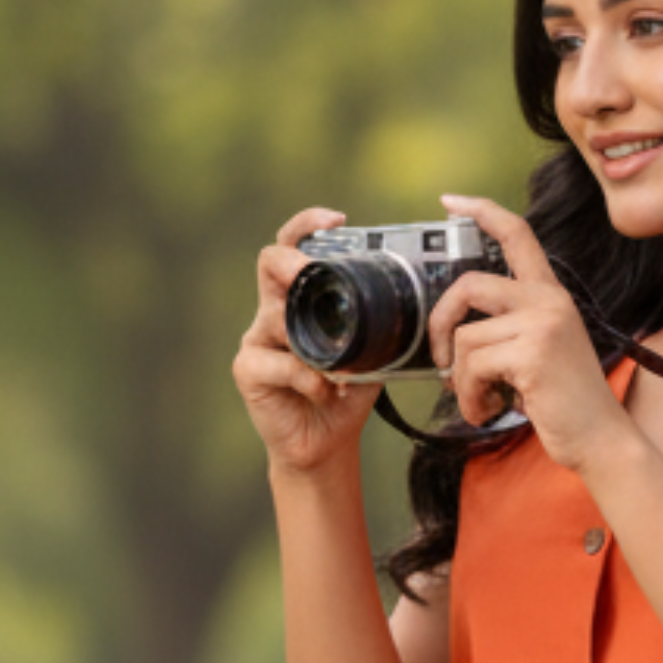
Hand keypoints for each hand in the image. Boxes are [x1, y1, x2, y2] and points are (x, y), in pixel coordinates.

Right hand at [232, 208, 382, 484]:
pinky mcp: (248, 370)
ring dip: (314, 342)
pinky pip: (280, 362)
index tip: (337, 219)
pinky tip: (327, 392)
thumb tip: (414, 302)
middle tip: (312, 272)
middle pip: (270, 263)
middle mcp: (272, 311)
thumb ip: (381, 327)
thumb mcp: (372, 354)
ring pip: (277, 316)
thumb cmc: (345, 394)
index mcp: (300, 300)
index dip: (307, 224)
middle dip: (293, 262)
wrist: (324, 443)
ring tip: (339, 370)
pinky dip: (309, 378)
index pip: (293, 247)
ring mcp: (257, 339)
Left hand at [428, 195, 632, 476]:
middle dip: (440, 324)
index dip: (481, 211)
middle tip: (442, 361)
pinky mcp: (533, 354)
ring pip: (465, 339)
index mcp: (550, 295)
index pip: (517, 234)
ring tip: (481, 402)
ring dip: (462, 382)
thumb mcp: (540, 351)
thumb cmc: (566, 403)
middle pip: (468, 285)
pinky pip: (472, 367)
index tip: (451, 202)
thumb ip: (508, 329)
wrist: (601, 439)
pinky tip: (488, 411)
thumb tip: (452, 337)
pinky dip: (469, 398)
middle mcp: (548, 300)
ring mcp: (542, 324)